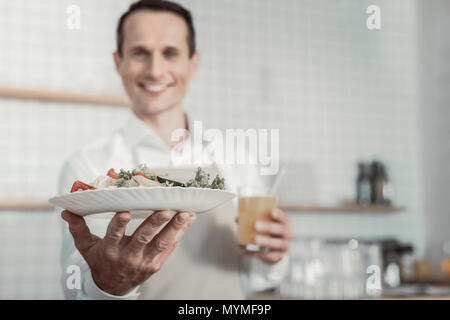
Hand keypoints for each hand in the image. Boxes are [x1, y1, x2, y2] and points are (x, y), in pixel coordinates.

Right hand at [61, 209, 195, 295]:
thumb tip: (66, 212)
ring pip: (161, 243)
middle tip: (166, 209)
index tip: (124, 211)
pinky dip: (178, 234)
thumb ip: (78, 229)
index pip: (114, 235)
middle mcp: (128, 256)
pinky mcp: (156, 264)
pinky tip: (187, 220)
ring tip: (186, 214)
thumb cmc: (101, 261)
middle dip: (155, 223)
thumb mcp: (86, 248)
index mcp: (110, 250)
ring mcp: (144, 261)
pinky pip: (169, 248)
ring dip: (174, 227)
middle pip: (143, 237)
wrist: (113, 287)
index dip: (119, 224)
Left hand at [239, 208, 291, 264]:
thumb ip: (253, 219)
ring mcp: (284, 246)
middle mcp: (287, 234)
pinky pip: (266, 255)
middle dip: (268, 227)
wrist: (275, 249)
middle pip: (280, 230)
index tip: (271, 211)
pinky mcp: (277, 256)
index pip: (283, 217)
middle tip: (256, 225)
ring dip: (264, 241)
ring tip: (254, 239)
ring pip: (275, 243)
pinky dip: (254, 253)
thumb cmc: (269, 232)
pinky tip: (245, 250)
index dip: (278, 214)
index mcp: (284, 222)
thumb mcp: (266, 224)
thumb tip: (237, 219)